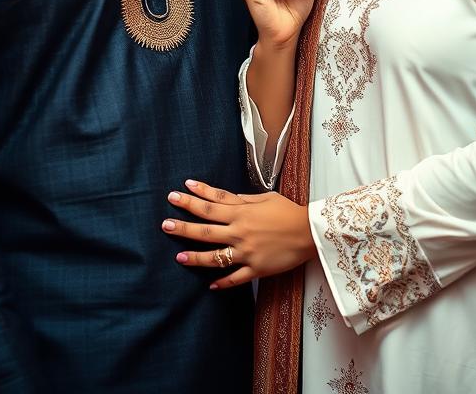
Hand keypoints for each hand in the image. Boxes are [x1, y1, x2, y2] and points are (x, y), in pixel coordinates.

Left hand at [161, 179, 316, 288]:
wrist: (310, 231)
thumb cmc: (289, 211)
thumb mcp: (265, 198)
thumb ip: (243, 199)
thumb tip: (224, 198)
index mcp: (242, 212)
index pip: (213, 202)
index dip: (195, 196)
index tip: (180, 190)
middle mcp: (240, 231)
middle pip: (206, 229)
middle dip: (184, 225)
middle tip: (165, 224)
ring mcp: (247, 252)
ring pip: (215, 256)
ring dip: (195, 257)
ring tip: (178, 257)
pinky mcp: (256, 269)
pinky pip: (236, 278)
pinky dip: (222, 283)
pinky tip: (209, 286)